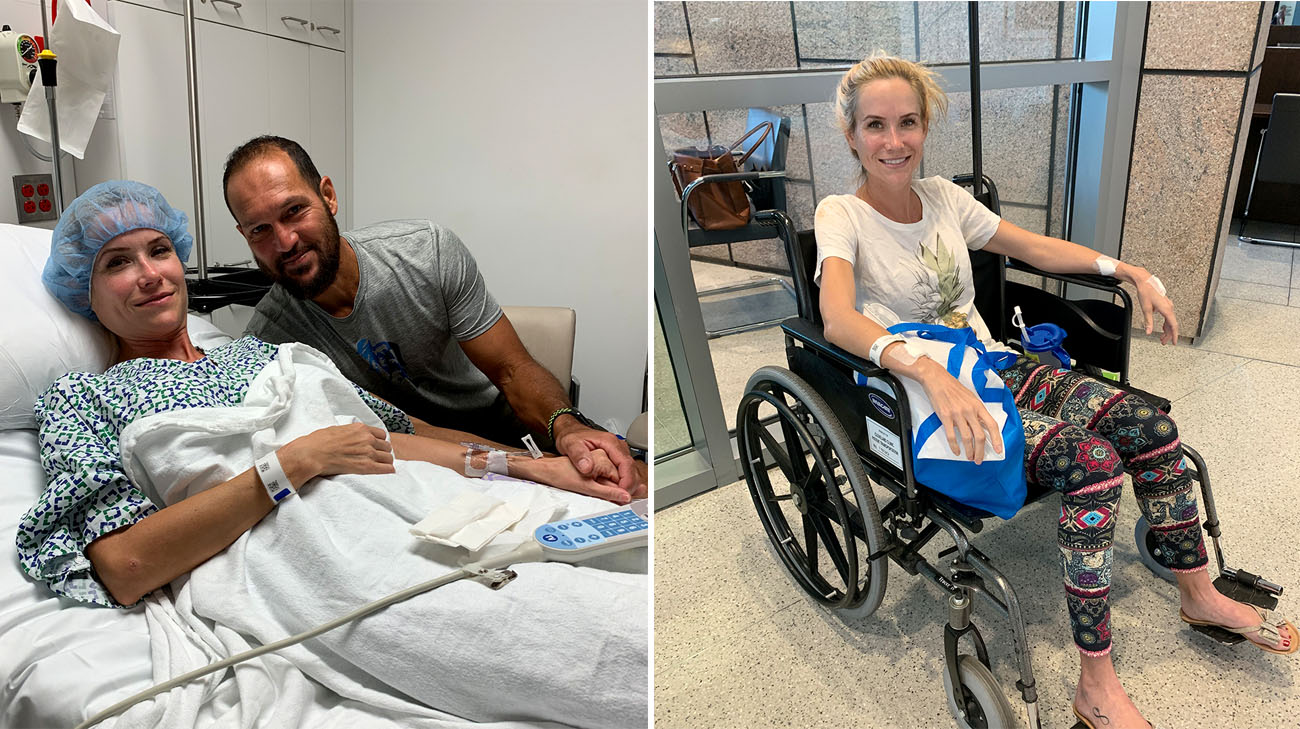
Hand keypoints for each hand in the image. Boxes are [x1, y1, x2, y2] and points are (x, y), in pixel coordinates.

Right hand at [280, 423, 394, 484]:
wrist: (312, 454)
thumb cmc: (319, 442)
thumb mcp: (337, 429)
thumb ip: (350, 432)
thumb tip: (351, 437)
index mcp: (360, 429)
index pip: (381, 434)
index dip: (379, 441)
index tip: (376, 447)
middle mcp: (367, 439)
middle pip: (386, 446)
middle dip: (383, 452)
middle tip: (377, 458)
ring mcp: (368, 452)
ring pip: (388, 457)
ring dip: (385, 462)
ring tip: (380, 466)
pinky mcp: (366, 466)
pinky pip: (387, 468)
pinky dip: (388, 470)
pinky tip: (386, 472)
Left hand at [553, 418, 640, 492]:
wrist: (570, 432)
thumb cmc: (572, 437)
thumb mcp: (571, 445)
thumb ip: (579, 456)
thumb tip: (587, 468)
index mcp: (610, 442)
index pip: (626, 463)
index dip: (627, 480)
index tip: (622, 492)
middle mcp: (617, 446)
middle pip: (632, 468)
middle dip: (631, 485)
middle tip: (624, 498)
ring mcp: (618, 452)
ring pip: (631, 471)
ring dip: (629, 485)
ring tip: (623, 498)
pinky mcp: (616, 458)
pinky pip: (626, 471)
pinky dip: (625, 482)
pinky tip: (620, 492)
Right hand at [915, 359, 1003, 464]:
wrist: (937, 379)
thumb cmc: (953, 388)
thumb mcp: (970, 397)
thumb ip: (976, 411)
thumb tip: (982, 426)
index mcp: (978, 406)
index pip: (992, 425)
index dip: (997, 439)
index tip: (998, 450)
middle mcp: (970, 411)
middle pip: (979, 435)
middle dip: (981, 451)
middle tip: (979, 459)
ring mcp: (957, 414)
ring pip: (967, 438)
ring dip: (969, 451)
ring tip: (969, 457)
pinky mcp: (945, 417)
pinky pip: (951, 435)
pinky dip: (954, 446)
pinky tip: (956, 451)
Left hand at [1133, 269, 1178, 344]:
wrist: (1145, 281)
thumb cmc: (1146, 292)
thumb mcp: (1146, 309)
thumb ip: (1148, 322)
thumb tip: (1149, 331)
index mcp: (1166, 309)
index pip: (1173, 325)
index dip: (1174, 335)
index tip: (1174, 342)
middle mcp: (1169, 307)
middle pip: (1172, 325)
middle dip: (1168, 335)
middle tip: (1163, 342)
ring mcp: (1167, 305)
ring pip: (1170, 321)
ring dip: (1167, 330)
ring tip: (1162, 337)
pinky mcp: (1164, 304)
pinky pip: (1168, 316)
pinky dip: (1166, 323)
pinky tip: (1163, 328)